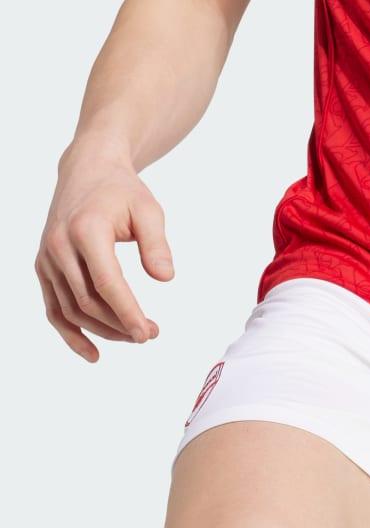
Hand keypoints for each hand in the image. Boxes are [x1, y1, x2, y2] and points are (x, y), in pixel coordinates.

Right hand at [35, 140, 173, 361]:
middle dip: (121, 325)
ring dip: (103, 331)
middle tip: (152, 334)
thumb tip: (165, 278)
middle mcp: (59, 246)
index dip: (127, 313)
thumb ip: (157, 245)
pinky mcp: (44, 267)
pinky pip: (54, 308)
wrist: (87, 171)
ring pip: (71, 310)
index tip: (148, 333)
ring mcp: (47, 258)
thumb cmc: (122, 192)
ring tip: (134, 338)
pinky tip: (93, 353)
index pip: (106, 283)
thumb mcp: (149, 211)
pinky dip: (70, 334)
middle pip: (88, 302)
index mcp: (86, 231)